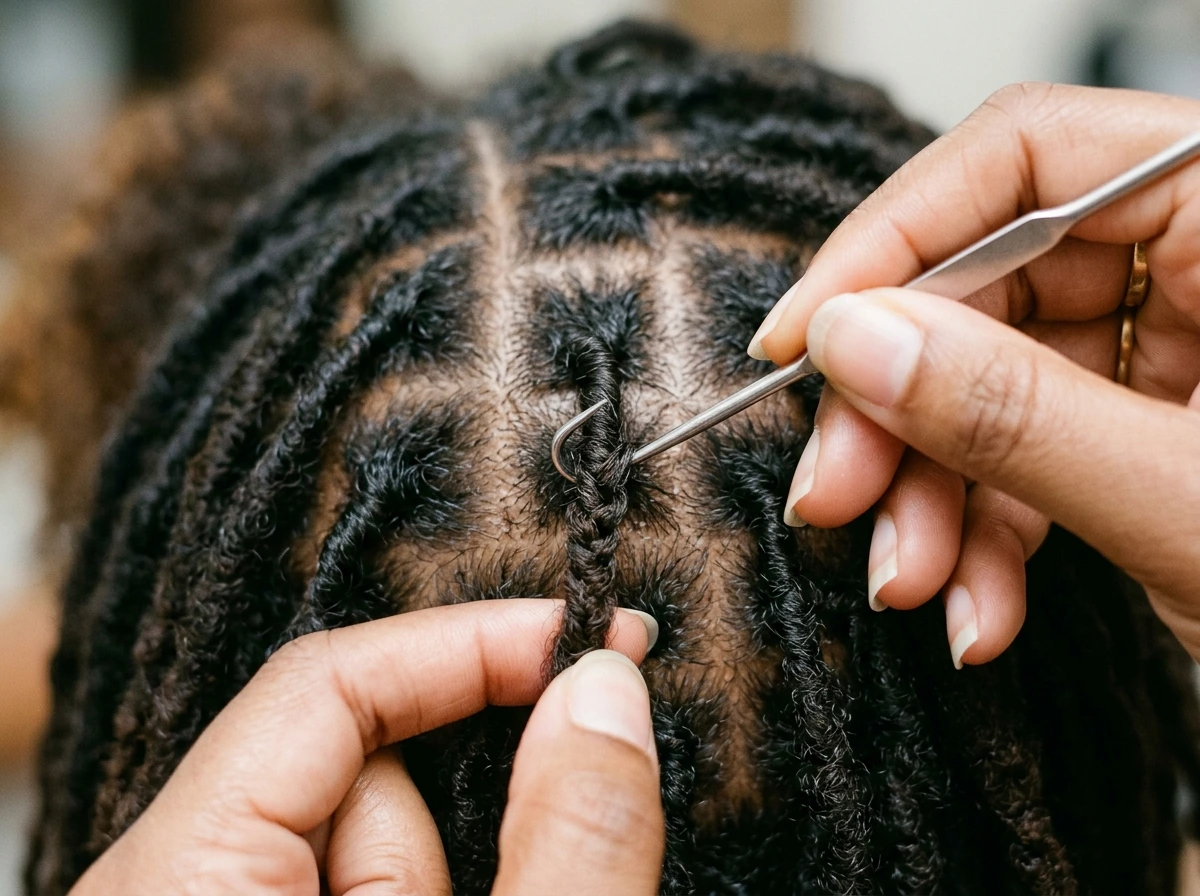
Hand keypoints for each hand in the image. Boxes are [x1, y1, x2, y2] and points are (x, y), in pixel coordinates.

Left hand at [69, 600, 662, 894]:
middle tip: (520, 894)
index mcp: (182, 888)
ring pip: (372, 843)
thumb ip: (563, 852)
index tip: (592, 641)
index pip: (323, 682)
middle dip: (465, 833)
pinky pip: (359, 880)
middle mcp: (170, 889)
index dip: (470, 644)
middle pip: (359, 768)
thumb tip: (607, 693)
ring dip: (444, 890)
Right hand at [748, 83, 1199, 666]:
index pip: (1026, 157)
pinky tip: (980, 604)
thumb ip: (1014, 412)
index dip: (889, 240)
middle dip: (900, 408)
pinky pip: (1033, 446)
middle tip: (835, 496)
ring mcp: (1184, 341)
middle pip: (989, 284)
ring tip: (915, 585)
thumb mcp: (1193, 505)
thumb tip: (855, 338)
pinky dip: (989, 530)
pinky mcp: (1160, 419)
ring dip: (933, 493)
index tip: (802, 339)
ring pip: (994, 378)